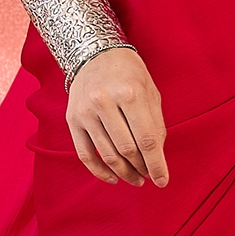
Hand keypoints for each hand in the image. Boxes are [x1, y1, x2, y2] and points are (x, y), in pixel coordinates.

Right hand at [66, 47, 168, 187]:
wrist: (95, 54)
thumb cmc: (129, 73)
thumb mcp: (150, 92)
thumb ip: (155, 124)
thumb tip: (157, 158)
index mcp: (129, 93)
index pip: (146, 139)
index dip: (156, 164)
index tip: (162, 181)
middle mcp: (105, 102)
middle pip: (127, 149)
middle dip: (141, 168)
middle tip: (149, 176)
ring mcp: (85, 112)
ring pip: (107, 155)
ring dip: (124, 173)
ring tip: (136, 179)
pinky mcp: (72, 120)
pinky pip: (85, 154)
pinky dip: (100, 171)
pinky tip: (113, 179)